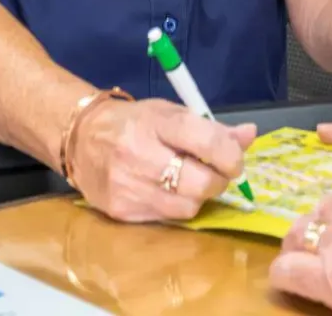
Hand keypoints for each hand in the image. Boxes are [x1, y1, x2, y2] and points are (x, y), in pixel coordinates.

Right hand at [68, 97, 254, 223]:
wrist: (81, 138)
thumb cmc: (134, 122)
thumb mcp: (171, 113)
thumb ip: (211, 129)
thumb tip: (250, 135)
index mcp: (156, 122)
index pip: (205, 141)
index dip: (230, 155)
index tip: (235, 160)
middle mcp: (139, 154)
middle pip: (200, 183)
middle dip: (219, 181)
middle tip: (217, 174)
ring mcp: (128, 186)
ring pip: (187, 207)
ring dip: (198, 197)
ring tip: (190, 182)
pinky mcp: (120, 210)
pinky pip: (166, 218)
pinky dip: (176, 207)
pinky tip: (168, 192)